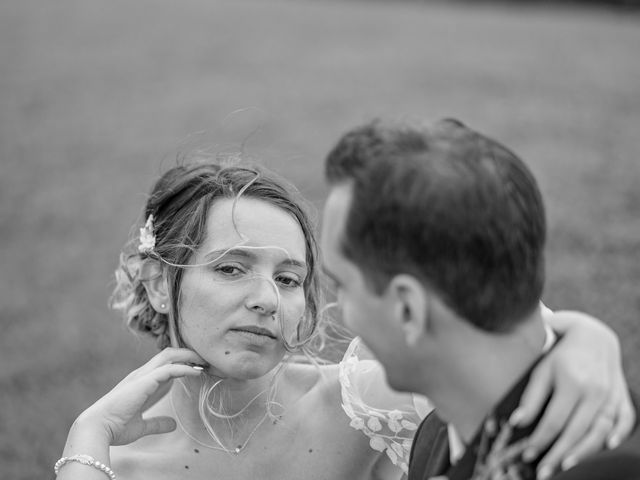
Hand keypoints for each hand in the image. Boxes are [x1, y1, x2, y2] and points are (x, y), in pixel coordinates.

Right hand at [77, 348, 204, 445]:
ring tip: (204, 362)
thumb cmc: (115, 427)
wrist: (97, 428)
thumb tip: (172, 424)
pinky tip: (196, 372)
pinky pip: (169, 369)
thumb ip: (157, 423)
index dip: (181, 363)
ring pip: (169, 356)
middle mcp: (142, 374)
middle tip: (205, 360)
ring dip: (189, 356)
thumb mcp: (142, 426)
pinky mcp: (145, 380)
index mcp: (141, 382)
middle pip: (168, 354)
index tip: (198, 368)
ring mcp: (143, 375)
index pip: (164, 364)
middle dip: (188, 354)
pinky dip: (185, 368)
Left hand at [511, 310, 634, 478]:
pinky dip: (618, 434)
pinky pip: (625, 419)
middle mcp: (595, 390)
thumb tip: (517, 422)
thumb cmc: (560, 352)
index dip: (539, 440)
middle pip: (576, 431)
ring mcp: (611, 394)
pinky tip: (607, 446)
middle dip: (558, 454)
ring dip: (584, 451)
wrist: (593, 333)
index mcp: (572, 382)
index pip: (553, 421)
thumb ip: (531, 396)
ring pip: (600, 430)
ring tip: (566, 466)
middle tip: (543, 472)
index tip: (526, 454)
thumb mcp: (541, 369)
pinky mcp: (622, 396)